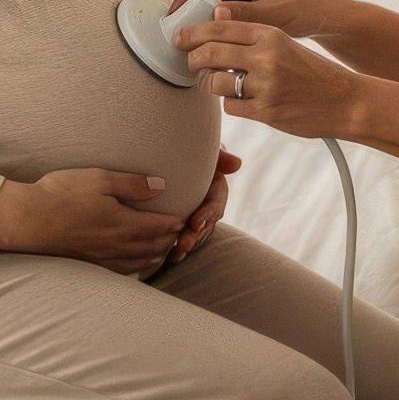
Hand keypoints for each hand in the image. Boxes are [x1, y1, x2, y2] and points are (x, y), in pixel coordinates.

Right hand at [0, 168, 186, 274]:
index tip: (185, 216)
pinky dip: (137, 267)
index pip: (160, 227)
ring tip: (164, 250)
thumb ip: (133, 184)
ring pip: (140, 262)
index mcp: (124, 224)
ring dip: (156, 256)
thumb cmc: (62, 194)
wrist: (27, 219)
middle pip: (154, 247)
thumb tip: (161, 187)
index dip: (175, 222)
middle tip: (180, 233)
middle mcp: (118, 246)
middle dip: (170, 240)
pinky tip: (135, 263)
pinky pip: (122, 270)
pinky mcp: (89, 264)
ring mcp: (103, 258)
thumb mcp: (99, 178)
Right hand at [169, 0, 342, 39]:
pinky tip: (208, 39)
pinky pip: (221, 9)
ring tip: (191, 38)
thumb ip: (246, 14)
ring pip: (211, 0)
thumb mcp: (276, 14)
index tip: (175, 11)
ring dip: (203, 17)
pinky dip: (214, 23)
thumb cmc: (307, 9)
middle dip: (192, 7)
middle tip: (179, 30)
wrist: (325, 18)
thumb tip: (216, 14)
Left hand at [172, 148, 239, 263]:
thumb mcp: (201, 147)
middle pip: (207, 223)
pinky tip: (165, 257)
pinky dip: (176, 246)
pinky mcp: (183, 219)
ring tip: (173, 255)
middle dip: (195, 236)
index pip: (216, 202)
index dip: (207, 214)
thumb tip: (238, 164)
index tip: (194, 223)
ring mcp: (196, 211)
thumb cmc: (183, 143)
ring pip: (197, 233)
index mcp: (214, 184)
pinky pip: (183, 236)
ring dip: (187, 245)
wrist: (160, 147)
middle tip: (181, 245)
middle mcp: (207, 200)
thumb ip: (218, 155)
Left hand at [177, 18, 367, 139]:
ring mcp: (266, 86)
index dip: (193, 32)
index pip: (220, 26)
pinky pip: (230, 106)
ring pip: (215, 82)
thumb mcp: (284, 44)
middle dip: (192, 58)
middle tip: (189, 62)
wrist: (345, 100)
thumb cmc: (310, 71)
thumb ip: (252, 40)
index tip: (180, 37)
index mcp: (270, 34)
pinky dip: (231, 104)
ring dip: (210, 84)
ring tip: (216, 83)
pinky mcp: (266, 111)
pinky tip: (242, 100)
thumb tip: (210, 39)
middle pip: (210, 53)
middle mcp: (266, 57)